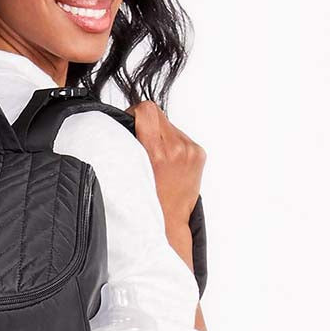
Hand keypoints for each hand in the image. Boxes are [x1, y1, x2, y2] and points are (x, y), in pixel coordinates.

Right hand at [125, 100, 205, 229]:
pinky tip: (168, 161)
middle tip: (142, 142)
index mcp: (157, 152)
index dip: (135, 113)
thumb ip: (131, 143)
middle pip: (158, 114)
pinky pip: (181, 136)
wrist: (169, 220)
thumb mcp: (132, 170)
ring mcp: (190, 151)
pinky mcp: (198, 153)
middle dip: (147, 124)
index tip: (131, 122)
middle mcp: (177, 149)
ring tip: (156, 157)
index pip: (147, 110)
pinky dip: (173, 143)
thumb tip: (131, 121)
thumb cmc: (147, 200)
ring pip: (169, 125)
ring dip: (161, 135)